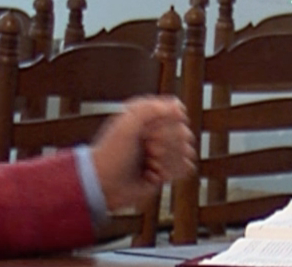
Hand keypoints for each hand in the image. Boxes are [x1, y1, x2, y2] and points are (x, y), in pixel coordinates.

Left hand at [91, 96, 195, 211]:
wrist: (105, 185)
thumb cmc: (110, 155)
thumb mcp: (124, 125)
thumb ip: (149, 109)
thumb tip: (177, 106)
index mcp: (148, 115)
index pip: (176, 111)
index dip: (166, 124)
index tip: (149, 132)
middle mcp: (158, 130)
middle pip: (183, 132)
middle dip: (165, 145)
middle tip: (146, 150)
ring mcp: (164, 149)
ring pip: (186, 150)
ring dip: (167, 161)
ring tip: (148, 163)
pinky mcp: (168, 167)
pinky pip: (186, 166)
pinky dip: (171, 172)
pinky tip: (155, 173)